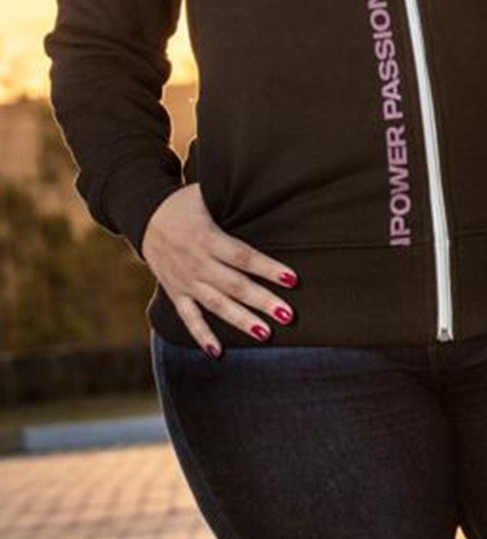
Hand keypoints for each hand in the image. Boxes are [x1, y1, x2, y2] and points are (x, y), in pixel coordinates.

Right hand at [141, 184, 299, 356]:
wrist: (143, 216)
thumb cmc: (184, 203)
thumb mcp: (206, 193)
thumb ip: (232, 196)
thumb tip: (264, 187)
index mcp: (207, 237)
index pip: (243, 256)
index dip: (267, 268)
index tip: (292, 278)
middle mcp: (196, 262)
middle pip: (234, 285)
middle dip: (262, 300)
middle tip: (288, 314)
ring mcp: (185, 281)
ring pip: (216, 305)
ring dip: (241, 320)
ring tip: (266, 334)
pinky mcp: (175, 292)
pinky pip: (188, 318)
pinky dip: (201, 336)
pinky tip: (218, 352)